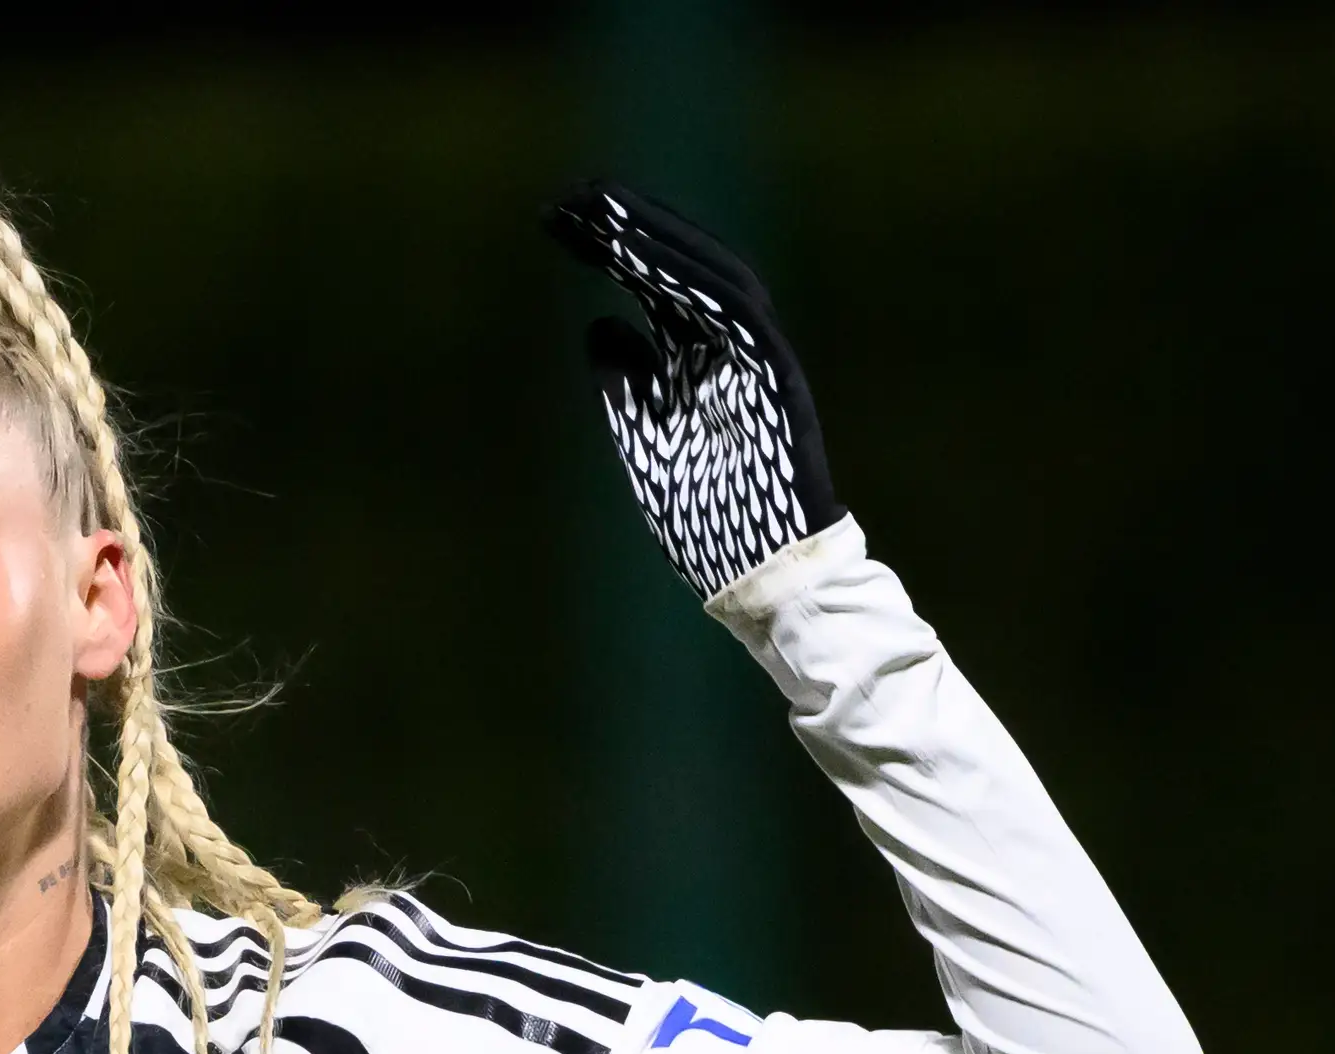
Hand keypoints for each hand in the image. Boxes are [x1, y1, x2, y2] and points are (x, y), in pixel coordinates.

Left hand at [547, 186, 838, 597]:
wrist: (763, 576)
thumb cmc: (709, 521)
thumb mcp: (646, 446)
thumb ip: (625, 387)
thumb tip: (600, 325)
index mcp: (700, 360)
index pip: (654, 286)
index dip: (609, 248)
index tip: (559, 220)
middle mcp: (729, 348)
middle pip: (676, 269)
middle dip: (625, 229)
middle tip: (569, 196)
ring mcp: (756, 358)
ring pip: (706, 278)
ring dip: (654, 241)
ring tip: (601, 210)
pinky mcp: (775, 378)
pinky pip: (734, 314)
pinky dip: (691, 280)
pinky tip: (643, 255)